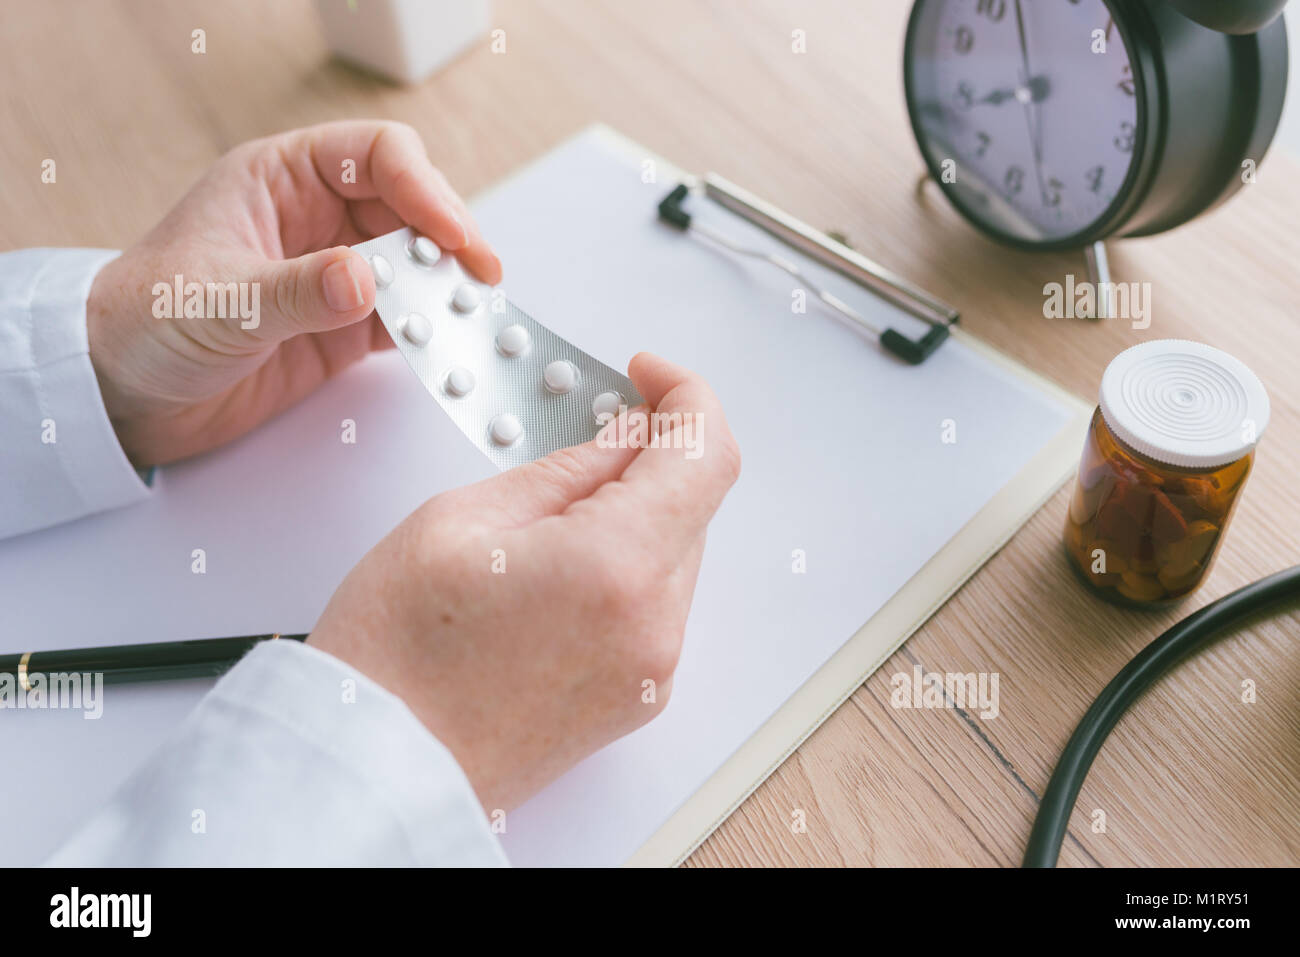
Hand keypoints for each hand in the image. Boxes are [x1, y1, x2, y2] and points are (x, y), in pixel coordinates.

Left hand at [87, 120, 499, 465]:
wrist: (121, 395)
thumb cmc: (144, 323)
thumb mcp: (217, 300)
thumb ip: (295, 290)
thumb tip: (365, 279)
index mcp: (282, 178)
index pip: (378, 155)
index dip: (424, 188)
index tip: (452, 235)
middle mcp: (318, 218)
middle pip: (412, 208)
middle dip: (450, 240)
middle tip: (480, 280)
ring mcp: (337, 274)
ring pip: (418, 265)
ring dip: (448, 288)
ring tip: (475, 317)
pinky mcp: (345, 328)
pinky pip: (406, 320)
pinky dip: (433, 333)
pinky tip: (451, 347)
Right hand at [308, 353, 741, 811]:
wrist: (376, 768)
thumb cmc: (394, 656)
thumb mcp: (465, 518)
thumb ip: (570, 467)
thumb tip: (629, 435)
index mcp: (618, 567)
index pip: (706, 453)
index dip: (685, 397)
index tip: (646, 377)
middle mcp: (654, 625)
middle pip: (695, 503)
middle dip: (651, 454)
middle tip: (584, 432)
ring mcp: (651, 670)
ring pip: (677, 552)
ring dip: (636, 511)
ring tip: (551, 513)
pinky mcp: (637, 696)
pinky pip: (656, 603)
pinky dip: (626, 564)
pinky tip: (559, 563)